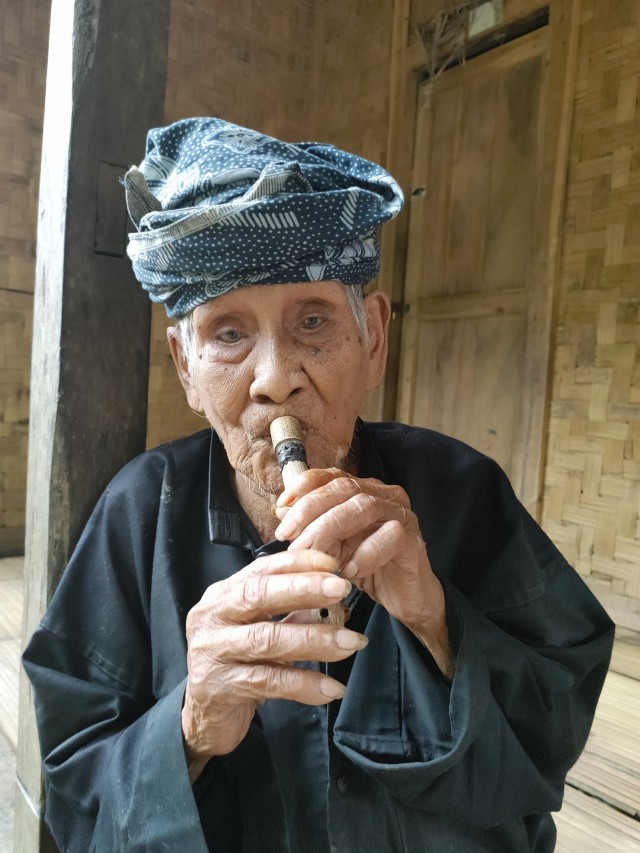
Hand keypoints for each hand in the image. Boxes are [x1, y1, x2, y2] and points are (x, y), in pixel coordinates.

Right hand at [181, 548, 367, 776]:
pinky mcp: (219, 687)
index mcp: (222, 596)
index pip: (261, 570)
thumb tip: (334, 599)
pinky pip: (270, 682)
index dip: (297, 564)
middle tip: (341, 589)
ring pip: (268, 640)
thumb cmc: (237, 664)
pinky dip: (305, 684)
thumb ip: (290, 614)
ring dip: (316, 640)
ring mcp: (212, 652)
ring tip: (351, 642)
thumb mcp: (261, 632)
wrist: (205, 717)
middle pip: (259, 596)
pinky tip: (333, 687)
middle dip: (304, 590)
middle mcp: (212, 617)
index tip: (332, 565)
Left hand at [273, 470, 453, 679]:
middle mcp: (383, 495)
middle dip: (310, 510)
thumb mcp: (331, 546)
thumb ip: (310, 528)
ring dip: (330, 529)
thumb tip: (281, 511)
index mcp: (363, 490)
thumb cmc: (366, 567)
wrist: (404, 598)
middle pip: (344, 488)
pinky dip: (365, 553)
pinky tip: (348, 571)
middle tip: (286, 536)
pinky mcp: (413, 538)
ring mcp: (400, 514)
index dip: (304, 486)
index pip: (332, 476)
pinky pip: (390, 536)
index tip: (281, 506)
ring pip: (363, 507)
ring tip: (309, 553)